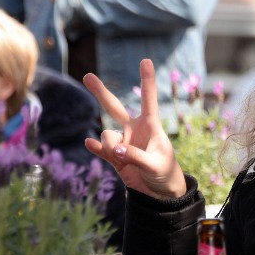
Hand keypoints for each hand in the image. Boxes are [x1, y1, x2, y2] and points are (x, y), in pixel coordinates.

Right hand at [83, 58, 186, 198]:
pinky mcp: (115, 157)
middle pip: (114, 107)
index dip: (147, 80)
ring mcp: (124, 142)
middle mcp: (135, 130)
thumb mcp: (155, 164)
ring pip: (107, 136)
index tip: (146, 60)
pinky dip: (96, 148)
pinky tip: (89, 144)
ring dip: (110, 148)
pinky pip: (101, 149)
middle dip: (100, 92)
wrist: (160, 193)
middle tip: (87, 76)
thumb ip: (136, 156)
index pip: (148, 99)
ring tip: (123, 160)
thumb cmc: (166, 173)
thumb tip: (115, 149)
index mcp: (151, 126)